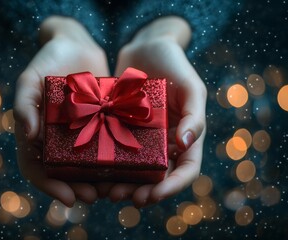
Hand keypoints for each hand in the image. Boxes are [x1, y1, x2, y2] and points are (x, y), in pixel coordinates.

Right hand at [14, 16, 108, 206]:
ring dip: (98, 180)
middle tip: (94, 196)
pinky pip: (106, 146)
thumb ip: (24, 105)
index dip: (49, 185)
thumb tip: (28, 136)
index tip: (69, 198)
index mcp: (36, 134)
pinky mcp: (100, 125)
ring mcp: (80, 134)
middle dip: (78, 187)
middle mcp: (57, 139)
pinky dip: (114, 159)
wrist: (77, 46)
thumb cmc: (48, 60)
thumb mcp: (29, 79)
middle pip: (63, 172)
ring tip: (112, 188)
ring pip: (86, 165)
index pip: (36, 167)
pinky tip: (128, 166)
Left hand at [104, 16, 206, 207]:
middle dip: (140, 190)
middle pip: (156, 176)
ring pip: (135, 168)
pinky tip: (93, 169)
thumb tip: (186, 144)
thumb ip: (195, 116)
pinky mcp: (122, 126)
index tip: (152, 196)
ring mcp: (143, 136)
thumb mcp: (191, 87)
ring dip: (122, 182)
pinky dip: (108, 162)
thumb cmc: (175, 64)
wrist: (147, 46)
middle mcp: (165, 142)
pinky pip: (116, 149)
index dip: (171, 187)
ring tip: (104, 189)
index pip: (185, 170)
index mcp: (185, 136)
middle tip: (120, 196)